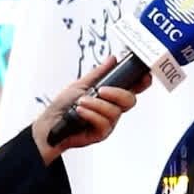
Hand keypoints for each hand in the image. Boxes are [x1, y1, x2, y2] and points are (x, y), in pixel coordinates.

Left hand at [31, 55, 151, 163]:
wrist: (50, 124)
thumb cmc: (64, 106)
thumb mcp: (81, 84)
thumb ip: (98, 73)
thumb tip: (113, 59)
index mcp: (111, 96)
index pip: (133, 89)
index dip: (142, 82)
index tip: (143, 75)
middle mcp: (113, 109)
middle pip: (130, 101)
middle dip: (117, 93)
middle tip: (101, 90)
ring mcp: (108, 122)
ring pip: (114, 112)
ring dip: (96, 104)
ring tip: (81, 102)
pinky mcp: (101, 134)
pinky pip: (103, 123)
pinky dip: (90, 114)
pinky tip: (80, 111)